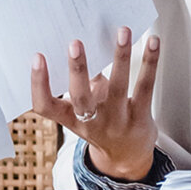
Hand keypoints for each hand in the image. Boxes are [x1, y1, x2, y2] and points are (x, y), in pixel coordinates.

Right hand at [31, 27, 161, 180]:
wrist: (127, 157)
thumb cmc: (101, 124)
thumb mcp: (84, 110)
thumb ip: (84, 82)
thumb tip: (87, 41)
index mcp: (71, 118)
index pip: (46, 107)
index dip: (39, 84)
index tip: (37, 57)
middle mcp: (92, 122)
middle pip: (81, 98)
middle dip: (77, 69)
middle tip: (75, 43)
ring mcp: (117, 121)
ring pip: (118, 87)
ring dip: (120, 57)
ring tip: (121, 32)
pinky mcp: (141, 118)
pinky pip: (145, 87)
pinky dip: (149, 62)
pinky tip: (152, 42)